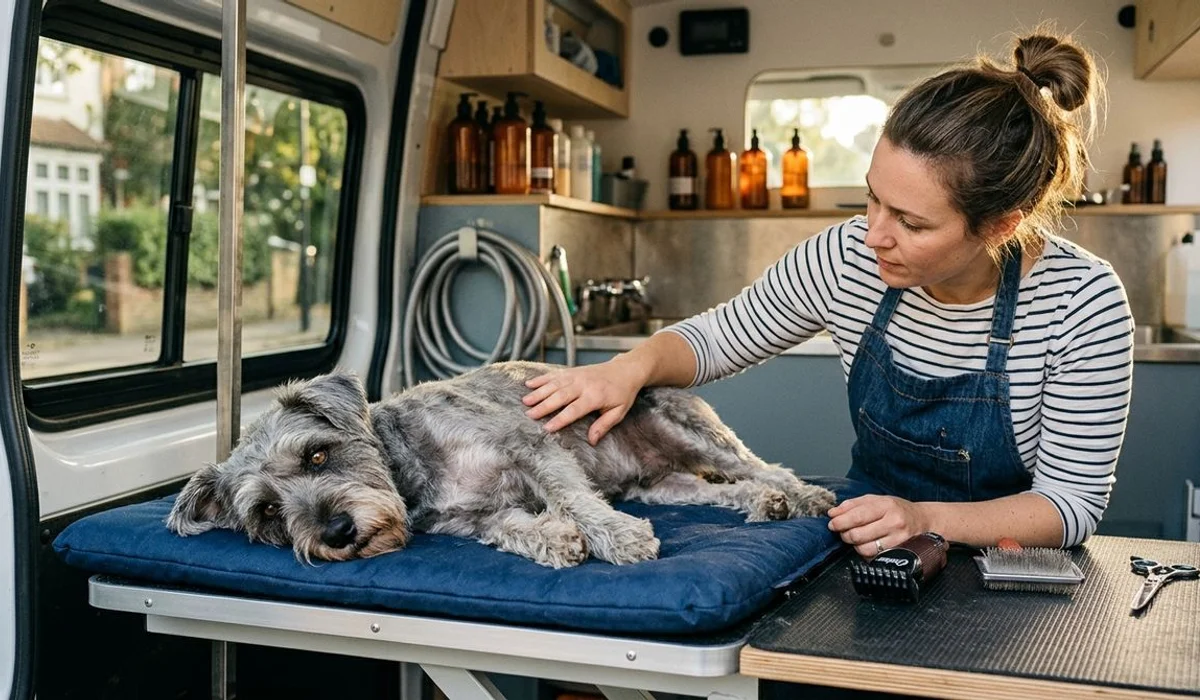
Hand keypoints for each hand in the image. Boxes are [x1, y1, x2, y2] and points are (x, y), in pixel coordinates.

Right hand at [522, 358, 645, 444]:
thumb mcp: (618, 412)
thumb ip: (603, 425)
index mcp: (595, 396)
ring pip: (554, 384)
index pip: (574, 410)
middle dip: (544, 405)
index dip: (560, 419)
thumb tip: (592, 441)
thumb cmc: (622, 393)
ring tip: (525, 401)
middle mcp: (583, 385)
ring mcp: (576, 376)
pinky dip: (541, 379)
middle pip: (560, 396)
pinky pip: (554, 375)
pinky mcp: (572, 371)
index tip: (547, 428)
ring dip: (539, 392)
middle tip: (529, 415)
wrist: (625, 370)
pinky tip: (529, 384)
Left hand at [827, 495, 929, 559]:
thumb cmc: (896, 510)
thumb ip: (852, 504)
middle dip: (844, 534)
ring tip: (857, 538)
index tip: (832, 524)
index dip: (840, 522)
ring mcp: (898, 540)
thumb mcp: (876, 500)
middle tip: (843, 531)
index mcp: (886, 506)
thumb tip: (832, 513)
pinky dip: (865, 553)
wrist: (923, 522)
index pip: (857, 516)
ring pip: (864, 549)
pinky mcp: (899, 554)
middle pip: (858, 534)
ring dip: (854, 545)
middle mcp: (894, 522)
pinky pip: (873, 558)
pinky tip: (868, 544)